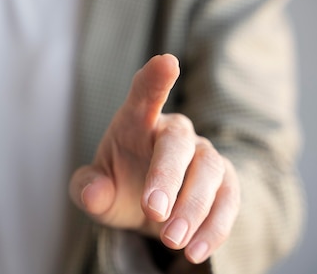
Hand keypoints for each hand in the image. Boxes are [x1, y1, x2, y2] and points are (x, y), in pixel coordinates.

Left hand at [69, 54, 239, 263]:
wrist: (150, 210)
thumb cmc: (120, 185)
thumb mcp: (96, 190)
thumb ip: (88, 189)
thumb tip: (92, 195)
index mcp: (138, 121)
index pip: (145, 94)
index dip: (155, 79)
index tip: (166, 63)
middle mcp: (175, 133)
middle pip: (178, 143)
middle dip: (167, 177)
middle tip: (153, 213)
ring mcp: (204, 156)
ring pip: (210, 172)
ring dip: (193, 208)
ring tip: (172, 241)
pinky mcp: (225, 184)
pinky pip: (228, 202)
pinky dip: (214, 228)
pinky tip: (195, 252)